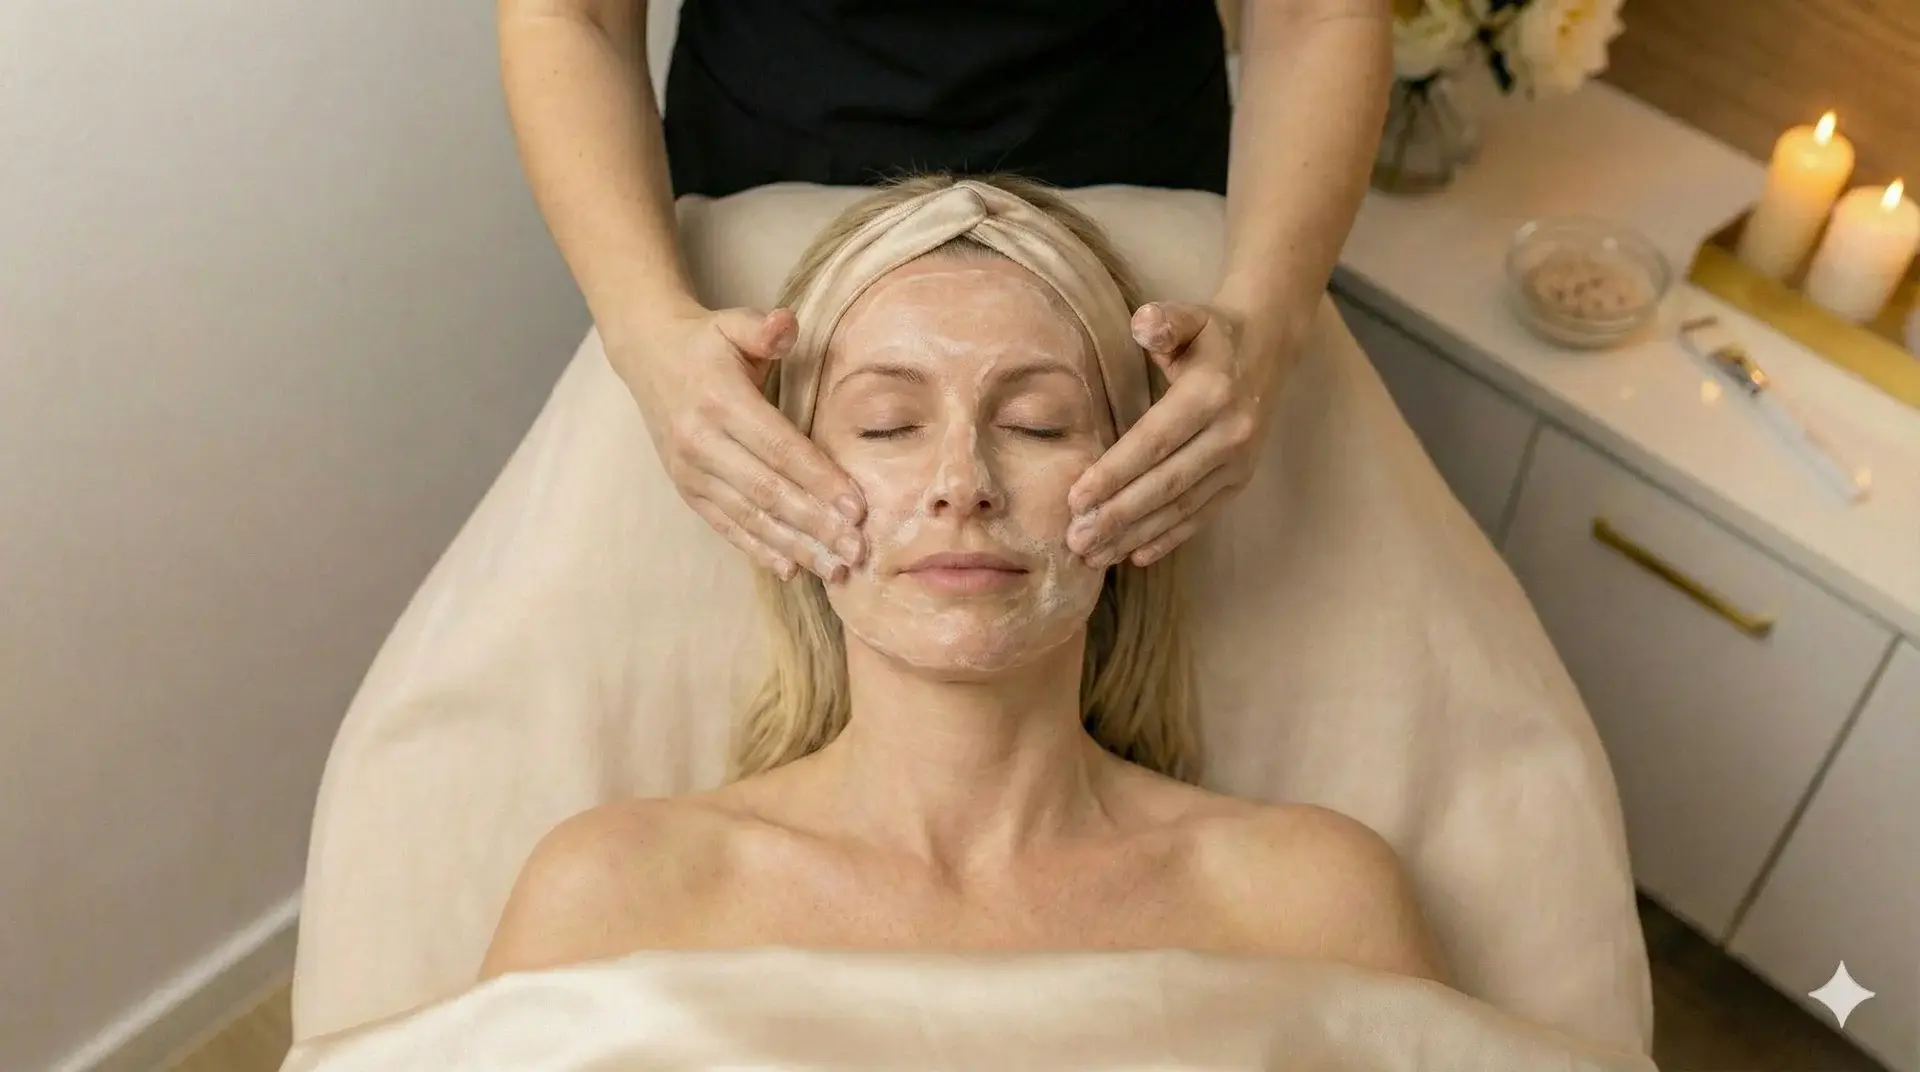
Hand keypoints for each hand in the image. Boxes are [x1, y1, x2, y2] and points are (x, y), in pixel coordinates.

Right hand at [609, 304, 866, 581]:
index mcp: (719, 401)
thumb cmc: (707, 343)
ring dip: (794, 546)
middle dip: (815, 524)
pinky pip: (726, 526)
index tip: (857, 507)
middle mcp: (701, 443)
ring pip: (749, 516)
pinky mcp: (687, 490)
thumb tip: (786, 326)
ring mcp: (691, 472)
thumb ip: (763, 328)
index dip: (819, 479)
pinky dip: (758, 550)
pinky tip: (792, 568)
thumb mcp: (732, 324)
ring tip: (835, 568)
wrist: (648, 357)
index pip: (778, 447)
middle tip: (857, 550)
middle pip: (767, 491)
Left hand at [1065, 299, 1299, 568]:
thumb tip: (1142, 324)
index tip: (1076, 498)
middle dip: (1118, 516)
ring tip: (1094, 555)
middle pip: (1165, 484)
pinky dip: (1168, 538)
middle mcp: (1230, 434)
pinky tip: (1134, 555)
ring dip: (1136, 535)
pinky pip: (1201, 515)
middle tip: (1075, 539)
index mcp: (1211, 394)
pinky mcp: (1240, 481)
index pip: (1154, 441)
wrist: (1268, 348)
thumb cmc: (1211, 335)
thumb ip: (1164, 322)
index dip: (1115, 472)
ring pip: (1181, 507)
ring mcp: (1239, 463)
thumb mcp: (1188, 318)